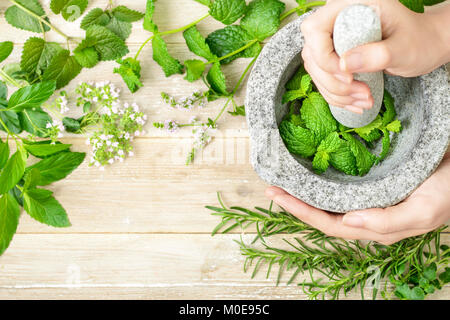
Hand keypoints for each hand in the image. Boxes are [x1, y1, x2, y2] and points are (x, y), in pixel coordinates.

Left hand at [265, 153, 449, 244]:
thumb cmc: (448, 192)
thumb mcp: (423, 210)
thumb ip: (386, 222)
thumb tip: (347, 223)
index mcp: (374, 227)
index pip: (328, 224)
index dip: (300, 212)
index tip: (277, 195)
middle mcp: (366, 217)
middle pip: (323, 214)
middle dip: (296, 203)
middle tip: (271, 187)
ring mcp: (368, 201)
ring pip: (329, 201)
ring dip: (305, 193)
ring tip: (283, 180)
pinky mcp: (372, 185)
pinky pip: (340, 186)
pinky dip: (322, 180)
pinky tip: (311, 171)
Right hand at [300, 0, 449, 113]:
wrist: (425, 45)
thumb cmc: (419, 39)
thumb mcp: (403, 47)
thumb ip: (376, 54)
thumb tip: (343, 65)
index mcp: (351, 7)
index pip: (315, 30)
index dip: (324, 56)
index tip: (347, 75)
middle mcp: (337, 21)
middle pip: (313, 54)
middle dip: (333, 81)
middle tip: (360, 92)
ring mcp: (334, 40)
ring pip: (317, 71)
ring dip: (336, 92)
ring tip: (364, 99)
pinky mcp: (335, 57)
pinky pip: (324, 80)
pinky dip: (338, 96)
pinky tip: (356, 102)